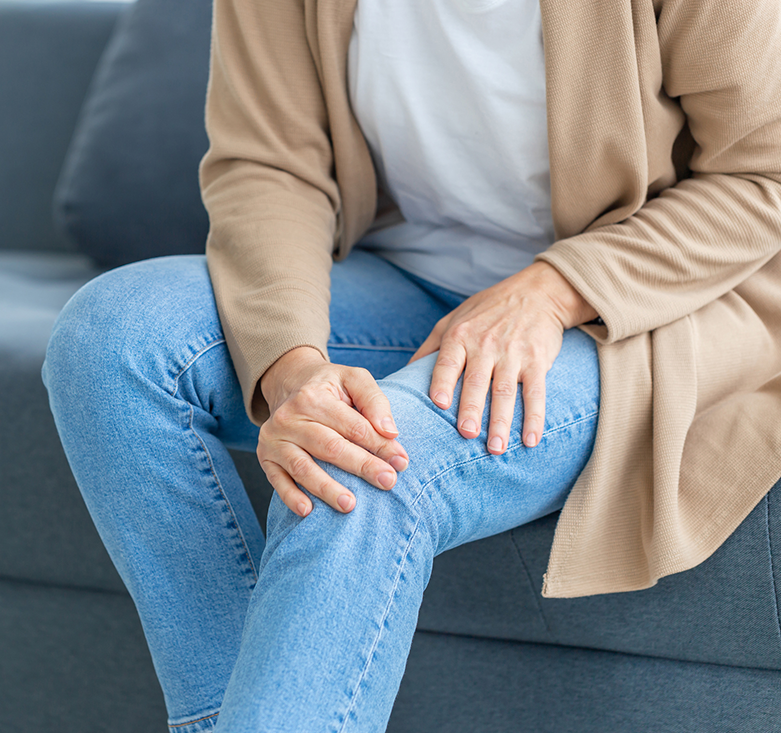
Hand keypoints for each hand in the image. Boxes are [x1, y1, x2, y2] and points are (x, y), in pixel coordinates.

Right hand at [257, 347, 408, 516]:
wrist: (290, 384)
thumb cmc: (330, 386)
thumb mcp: (354, 379)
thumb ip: (374, 400)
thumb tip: (390, 431)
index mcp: (313, 396)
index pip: (353, 426)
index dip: (379, 445)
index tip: (401, 462)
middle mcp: (289, 417)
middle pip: (330, 447)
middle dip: (362, 466)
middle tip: (388, 482)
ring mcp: (274, 438)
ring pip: (303, 468)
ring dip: (327, 489)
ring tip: (350, 505)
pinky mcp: (266, 456)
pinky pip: (277, 480)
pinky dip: (290, 497)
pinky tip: (308, 511)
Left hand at [408, 262, 596, 453]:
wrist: (536, 292)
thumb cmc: (487, 309)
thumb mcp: (453, 319)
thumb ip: (429, 348)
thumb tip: (403, 376)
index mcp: (460, 336)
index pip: (448, 362)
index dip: (443, 382)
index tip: (439, 404)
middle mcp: (485, 345)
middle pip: (476, 382)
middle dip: (472, 409)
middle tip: (467, 434)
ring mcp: (512, 354)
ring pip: (505, 392)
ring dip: (502, 422)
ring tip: (496, 449)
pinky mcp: (537, 361)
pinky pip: (536, 392)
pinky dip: (535, 418)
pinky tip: (531, 440)